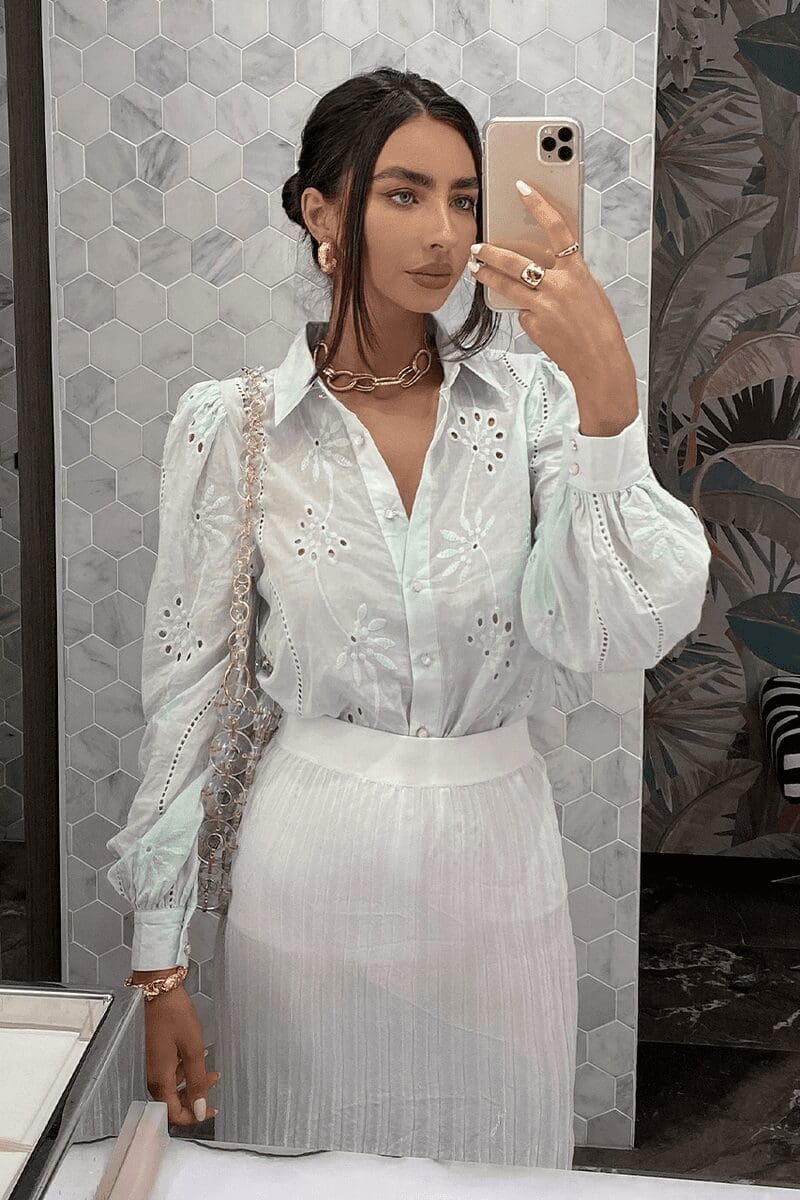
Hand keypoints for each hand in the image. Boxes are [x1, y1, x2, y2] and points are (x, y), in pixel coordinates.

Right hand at [142, 984, 219, 1127]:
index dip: (193, 1117)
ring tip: (211, 1069)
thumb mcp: (193, 1048)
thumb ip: (197, 1081)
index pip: (173, 1114)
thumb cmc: (174, 1015)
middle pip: (173, 1102)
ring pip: (173, 1086)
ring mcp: (152, 1065)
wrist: (158, 991)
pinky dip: (184, 1070)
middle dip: (196, 1097)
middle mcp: (153, 1077)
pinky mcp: (154, 1054)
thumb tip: (199, 1110)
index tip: (211, 1110)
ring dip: (193, 1082)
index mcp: (160, 1080)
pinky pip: (169, 1073)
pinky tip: (195, 1058)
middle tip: (214, 1083)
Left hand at [468, 180, 634, 412]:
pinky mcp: (533, 323)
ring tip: (474, 269)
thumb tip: (541, 267)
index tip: (522, 188)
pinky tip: (536, 321)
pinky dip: (524, 312)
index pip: (557, 227)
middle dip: (492, 251)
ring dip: (487, 275)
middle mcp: (558, 284)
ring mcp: (543, 305)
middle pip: (516, 260)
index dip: (539, 204)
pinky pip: (521, 311)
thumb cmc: (598, 325)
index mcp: (577, 270)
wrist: (599, 361)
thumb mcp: (588, 291)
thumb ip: (565, 275)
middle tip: (476, 246)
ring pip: (506, 285)